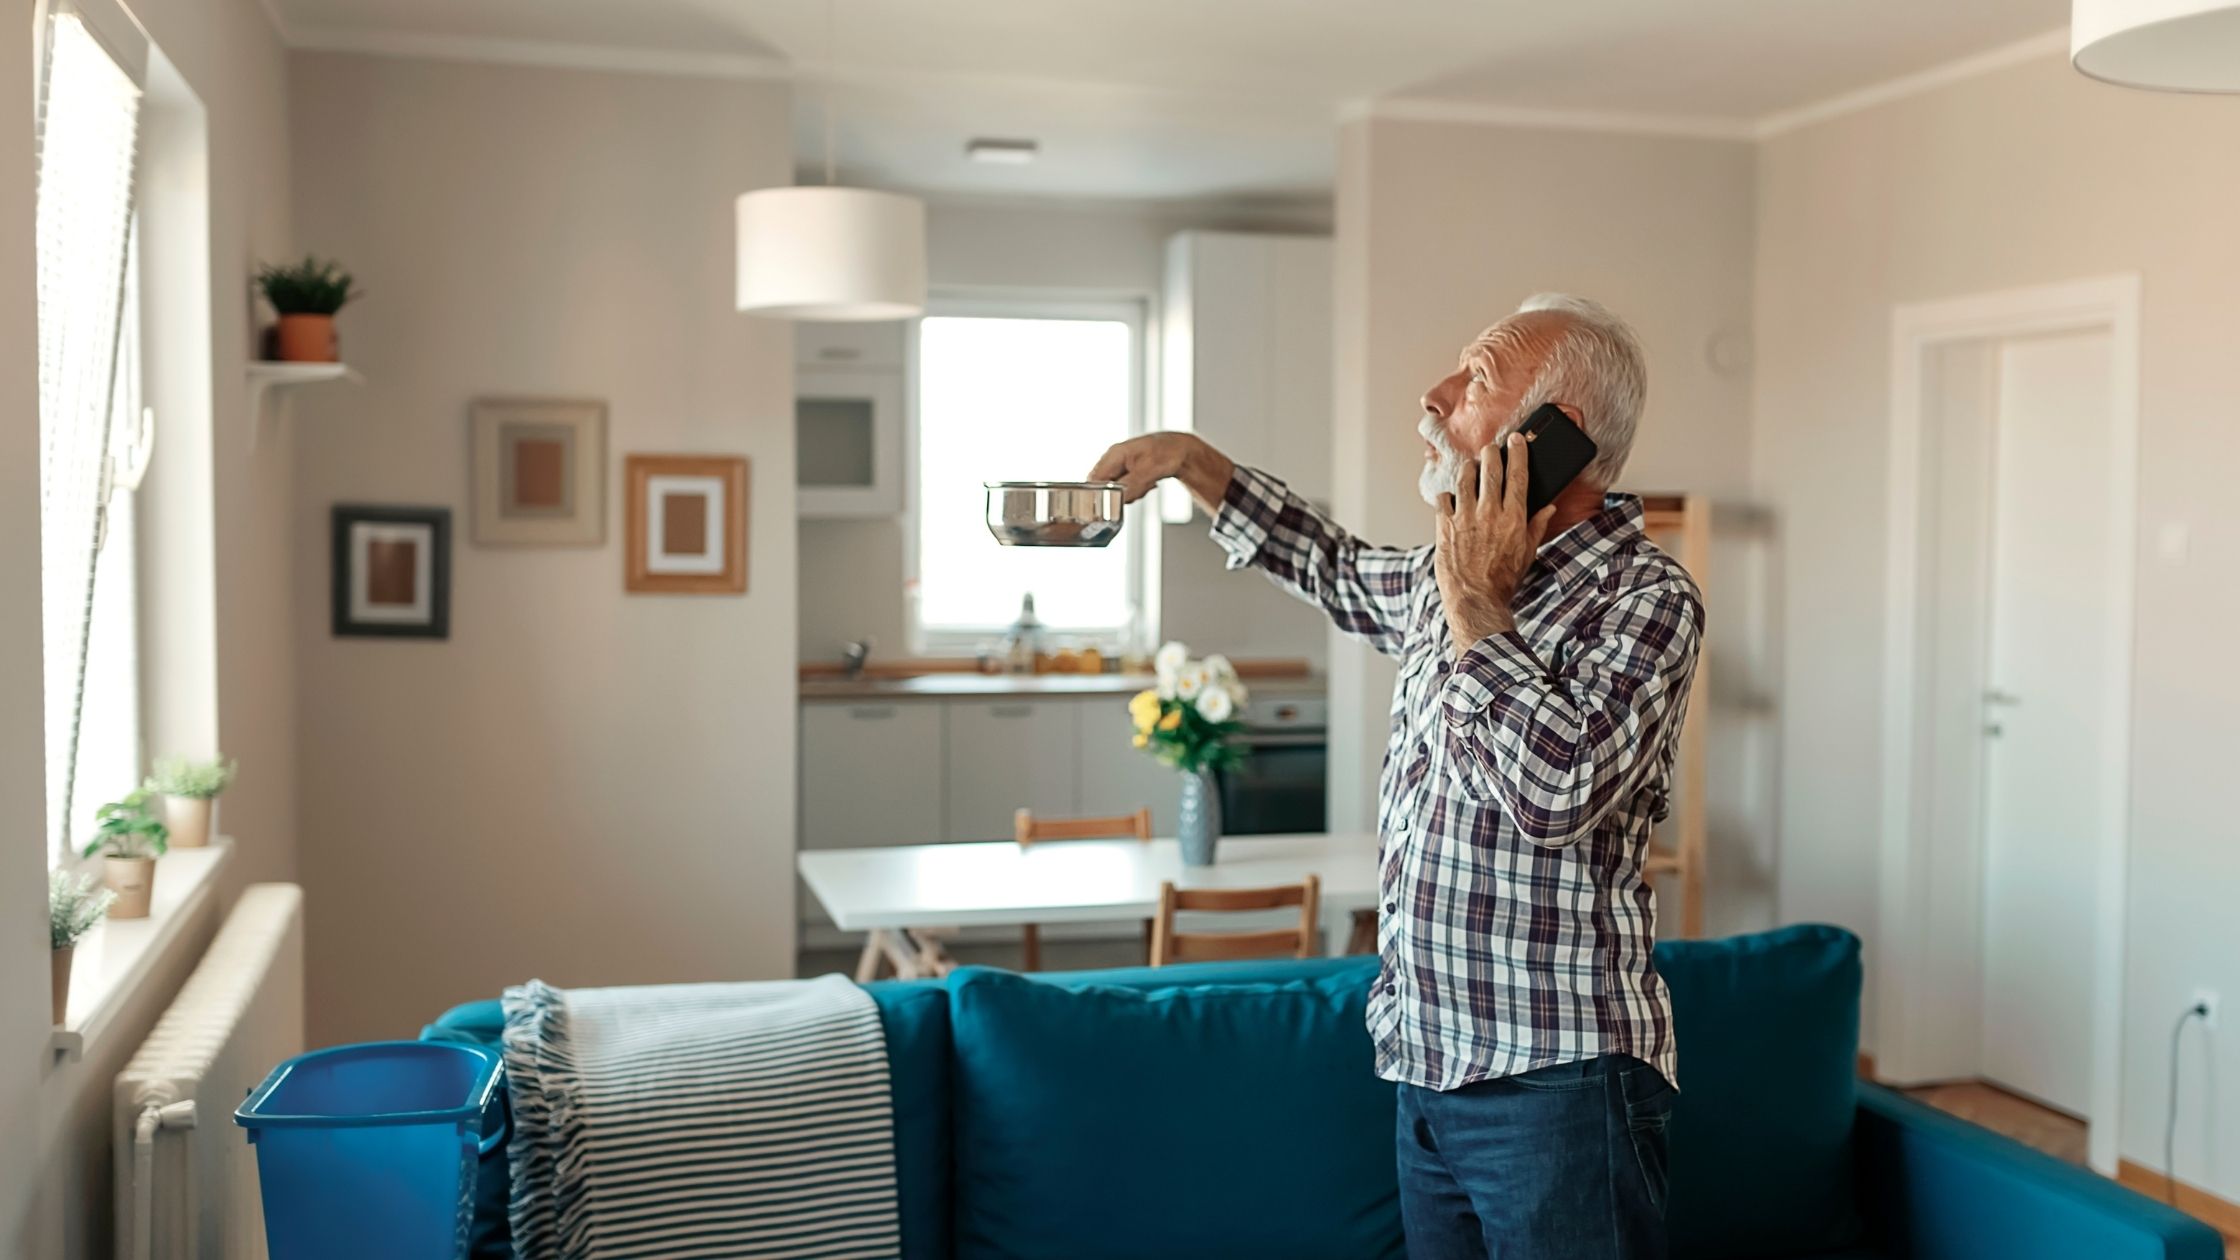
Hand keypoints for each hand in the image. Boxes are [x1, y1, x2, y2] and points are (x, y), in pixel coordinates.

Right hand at [1087, 433, 1235, 511]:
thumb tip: (1116, 500)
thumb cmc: (1168, 452)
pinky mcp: (1128, 472)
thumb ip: (1130, 486)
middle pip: (1104, 487)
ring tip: (1147, 484)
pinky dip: (1137, 490)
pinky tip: (1149, 484)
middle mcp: (1113, 459)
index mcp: (1114, 455)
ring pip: (1116, 490)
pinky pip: (1125, 488)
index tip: (1115, 503)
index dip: (1101, 495)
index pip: (1094, 480)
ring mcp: (1120, 465)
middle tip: (1139, 490)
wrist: (1183, 449)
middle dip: (1120, 495)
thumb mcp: (1148, 471)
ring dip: (1132, 493)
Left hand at [1434, 434, 1556, 652]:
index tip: (1517, 440)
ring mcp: (1465, 518)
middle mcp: (1489, 513)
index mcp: (1513, 518)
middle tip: (1491, 447)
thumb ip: (1536, 527)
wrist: (1475, 600)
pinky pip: (1443, 499)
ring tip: (1472, 467)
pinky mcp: (1445, 527)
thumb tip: (1549, 509)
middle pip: (1490, 470)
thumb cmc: (1502, 581)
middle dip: (1491, 453)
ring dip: (1469, 470)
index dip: (1518, 453)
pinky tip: (1451, 497)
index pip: (1518, 476)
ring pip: (1465, 479)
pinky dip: (1447, 495)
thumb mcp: (1527, 554)